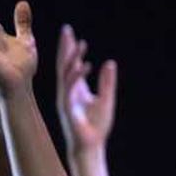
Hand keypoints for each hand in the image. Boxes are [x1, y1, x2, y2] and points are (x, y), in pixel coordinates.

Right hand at [56, 25, 117, 152]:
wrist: (91, 145)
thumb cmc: (97, 126)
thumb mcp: (106, 99)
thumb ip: (107, 82)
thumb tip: (110, 63)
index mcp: (76, 89)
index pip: (72, 65)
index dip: (72, 49)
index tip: (71, 34)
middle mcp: (68, 91)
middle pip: (65, 64)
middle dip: (66, 47)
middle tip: (66, 29)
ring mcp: (65, 98)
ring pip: (66, 73)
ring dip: (73, 58)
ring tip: (80, 43)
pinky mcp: (67, 107)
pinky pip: (70, 88)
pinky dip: (78, 75)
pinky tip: (87, 65)